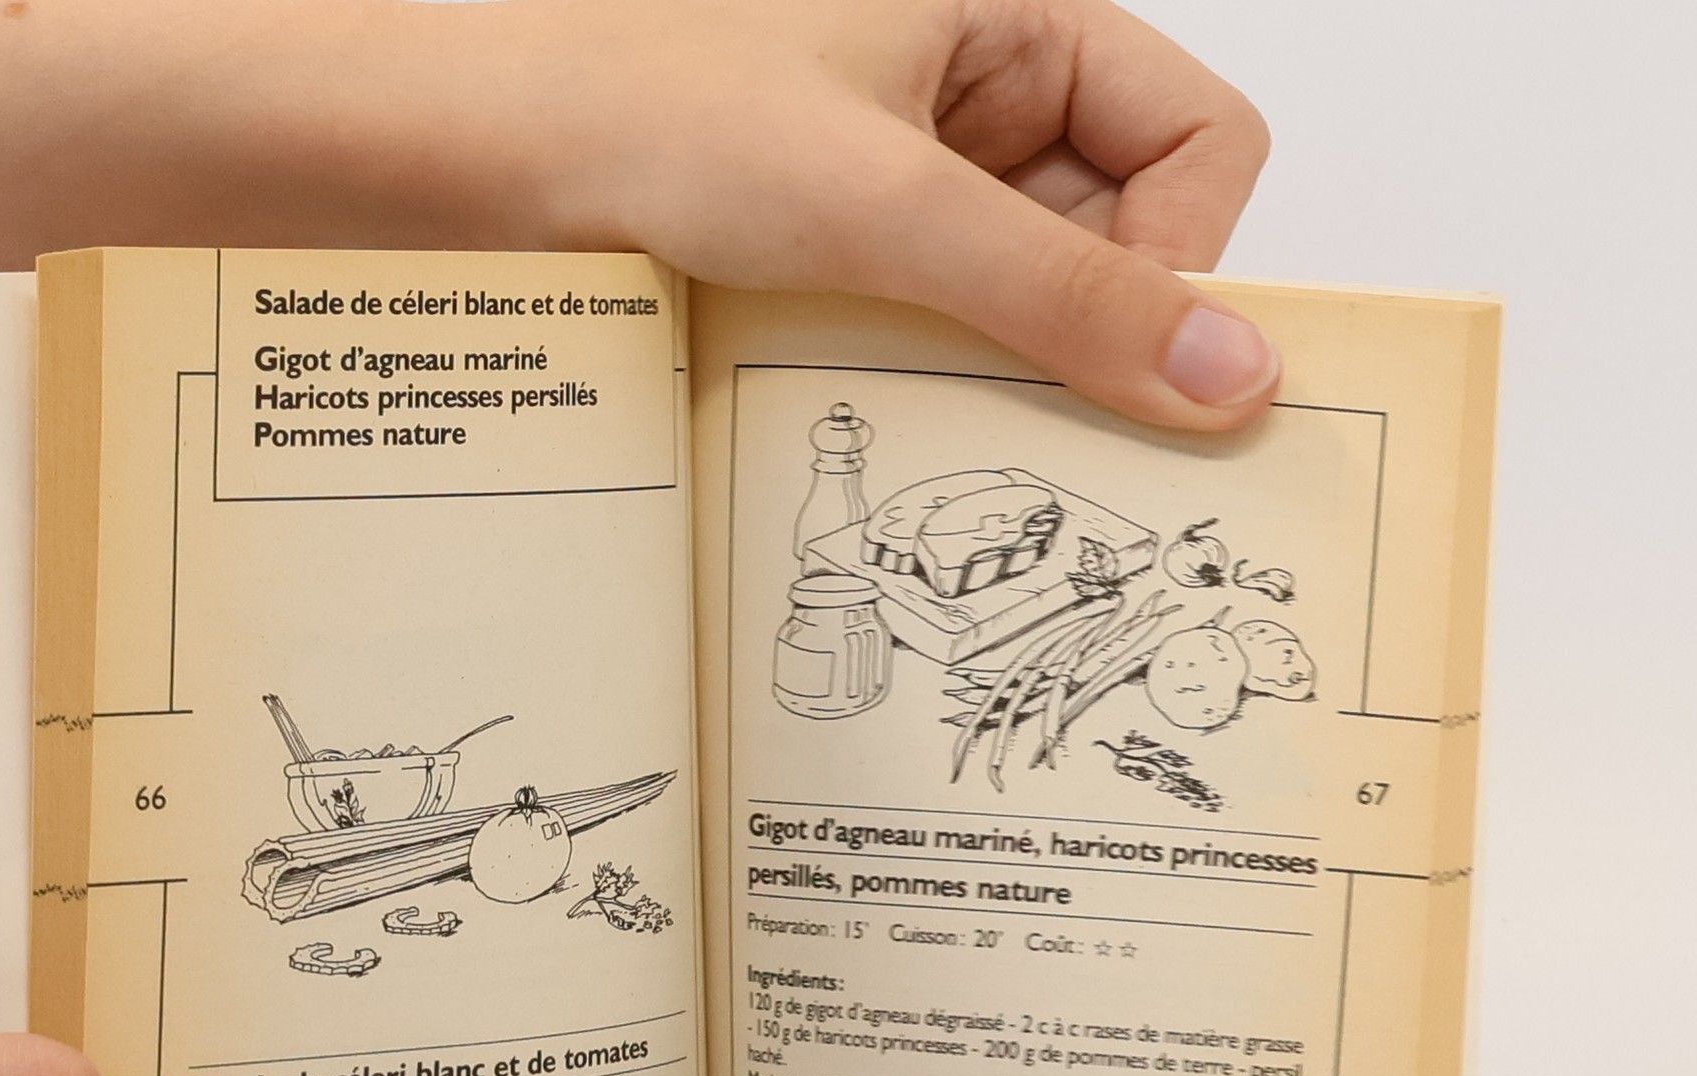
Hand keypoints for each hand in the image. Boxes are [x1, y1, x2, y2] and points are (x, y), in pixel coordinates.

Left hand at [515, 0, 1276, 426]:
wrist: (479, 148)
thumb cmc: (649, 108)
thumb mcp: (888, 207)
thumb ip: (1064, 294)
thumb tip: (1232, 376)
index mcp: (1020, 13)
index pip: (1199, 142)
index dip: (1181, 259)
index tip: (1115, 354)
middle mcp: (982, 82)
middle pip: (1121, 227)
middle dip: (1081, 324)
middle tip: (1019, 400)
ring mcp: (916, 163)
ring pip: (1029, 283)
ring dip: (998, 354)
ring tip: (921, 384)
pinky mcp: (854, 230)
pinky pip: (944, 311)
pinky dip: (931, 361)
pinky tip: (877, 385)